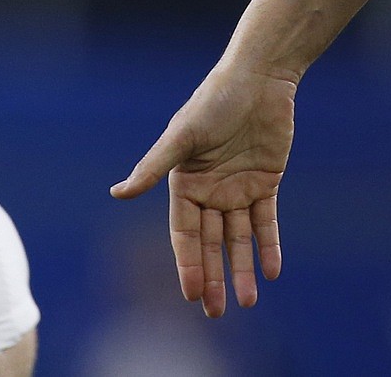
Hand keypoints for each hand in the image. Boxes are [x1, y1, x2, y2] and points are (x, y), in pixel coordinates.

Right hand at [110, 64, 294, 316]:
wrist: (258, 78)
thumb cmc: (214, 102)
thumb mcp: (182, 136)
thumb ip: (154, 167)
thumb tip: (118, 193)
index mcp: (185, 184)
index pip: (184, 234)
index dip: (188, 264)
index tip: (191, 294)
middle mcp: (210, 192)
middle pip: (210, 243)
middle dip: (212, 277)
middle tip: (216, 312)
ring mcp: (238, 188)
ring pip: (239, 239)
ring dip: (242, 269)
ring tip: (247, 301)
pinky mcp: (266, 181)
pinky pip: (267, 221)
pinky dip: (269, 246)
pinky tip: (273, 271)